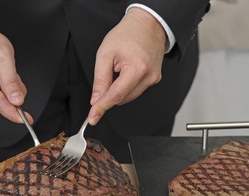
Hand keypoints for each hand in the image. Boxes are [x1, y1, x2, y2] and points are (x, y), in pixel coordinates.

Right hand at [0, 25, 31, 122]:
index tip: (26, 119)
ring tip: (6, 72)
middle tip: (14, 76)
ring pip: (1, 102)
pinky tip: (3, 77)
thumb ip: (11, 81)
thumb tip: (17, 101)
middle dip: (13, 94)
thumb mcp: (4, 57)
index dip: (13, 113)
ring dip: (10, 91)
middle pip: (0, 104)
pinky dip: (6, 89)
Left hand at [88, 7, 165, 125]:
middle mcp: (148, 76)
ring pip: (129, 96)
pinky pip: (136, 90)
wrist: (147, 24)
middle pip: (122, 98)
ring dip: (118, 90)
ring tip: (118, 68)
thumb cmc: (127, 34)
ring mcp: (153, 79)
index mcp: (137, 68)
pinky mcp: (155, 79)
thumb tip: (97, 100)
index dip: (102, 108)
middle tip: (106, 76)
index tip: (93, 118)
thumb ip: (100, 79)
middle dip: (109, 94)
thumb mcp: (105, 54)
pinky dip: (127, 86)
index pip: (116, 96)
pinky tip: (126, 72)